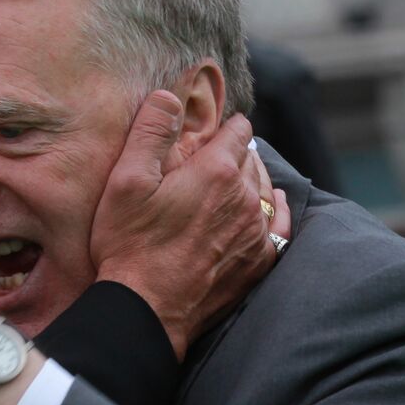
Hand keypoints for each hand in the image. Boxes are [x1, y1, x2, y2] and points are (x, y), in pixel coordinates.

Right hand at [90, 92, 290, 360]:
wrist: (147, 309)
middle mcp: (244, 197)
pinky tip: (269, 203)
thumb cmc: (129, 245)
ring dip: (249, 179)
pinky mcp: (258, 261)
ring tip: (231, 178)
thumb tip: (170, 95)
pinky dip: (273, 209)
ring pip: (264, 188)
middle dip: (234, 152)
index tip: (208, 129)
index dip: (222, 125)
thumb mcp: (125, 181)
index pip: (236, 130)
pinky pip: (279, 225)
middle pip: (251, 158)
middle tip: (210, 157)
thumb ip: (150, 131)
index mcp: (214, 171)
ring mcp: (255, 231)